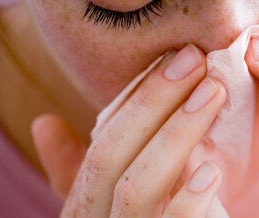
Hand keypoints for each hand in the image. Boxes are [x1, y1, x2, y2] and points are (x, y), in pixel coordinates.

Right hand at [32, 45, 229, 216]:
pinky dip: (184, 205)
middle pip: (115, 156)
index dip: (139, 96)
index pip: (105, 140)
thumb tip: (45, 122)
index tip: (180, 55)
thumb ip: (79, 170)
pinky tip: (211, 172)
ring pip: (135, 190)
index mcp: (85, 205)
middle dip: (156, 103)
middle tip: (200, 61)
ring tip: (213, 95)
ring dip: (175, 136)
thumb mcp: (102, 206)